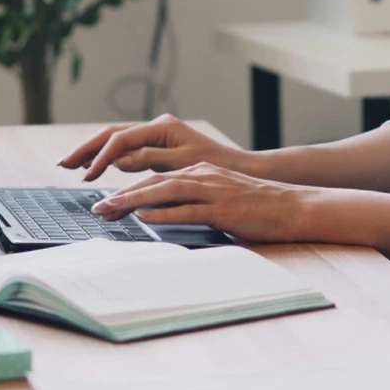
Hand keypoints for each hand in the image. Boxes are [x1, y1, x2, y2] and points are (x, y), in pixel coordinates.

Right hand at [58, 114, 245, 182]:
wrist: (237, 169)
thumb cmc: (216, 167)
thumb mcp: (183, 165)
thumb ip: (150, 159)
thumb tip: (118, 159)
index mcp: (162, 127)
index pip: (122, 139)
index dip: (101, 157)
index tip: (87, 175)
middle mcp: (156, 127)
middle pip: (112, 134)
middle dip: (87, 149)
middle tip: (63, 163)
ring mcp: (155, 135)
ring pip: (116, 140)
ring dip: (93, 152)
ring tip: (71, 164)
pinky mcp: (156, 146)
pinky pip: (126, 149)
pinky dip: (108, 157)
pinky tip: (94, 166)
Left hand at [90, 162, 313, 243]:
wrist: (291, 206)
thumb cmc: (255, 207)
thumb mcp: (217, 198)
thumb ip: (190, 202)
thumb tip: (159, 213)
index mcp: (199, 173)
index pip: (155, 178)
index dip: (127, 190)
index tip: (105, 203)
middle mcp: (202, 176)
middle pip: (153, 182)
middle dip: (122, 195)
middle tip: (97, 208)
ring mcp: (213, 191)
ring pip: (165, 191)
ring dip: (134, 200)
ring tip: (111, 209)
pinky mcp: (223, 208)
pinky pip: (189, 209)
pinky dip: (165, 212)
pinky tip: (146, 217)